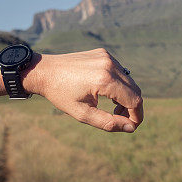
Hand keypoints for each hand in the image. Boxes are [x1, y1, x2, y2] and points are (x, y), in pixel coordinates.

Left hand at [23, 48, 143, 132]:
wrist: (44, 71)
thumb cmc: (61, 94)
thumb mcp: (83, 114)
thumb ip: (108, 123)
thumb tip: (131, 127)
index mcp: (104, 80)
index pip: (135, 100)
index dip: (137, 116)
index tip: (131, 127)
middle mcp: (109, 65)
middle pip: (135, 90)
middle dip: (132, 108)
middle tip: (119, 119)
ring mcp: (107, 57)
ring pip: (129, 81)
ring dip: (127, 96)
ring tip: (113, 108)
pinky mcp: (104, 53)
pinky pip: (120, 72)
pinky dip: (120, 85)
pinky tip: (107, 93)